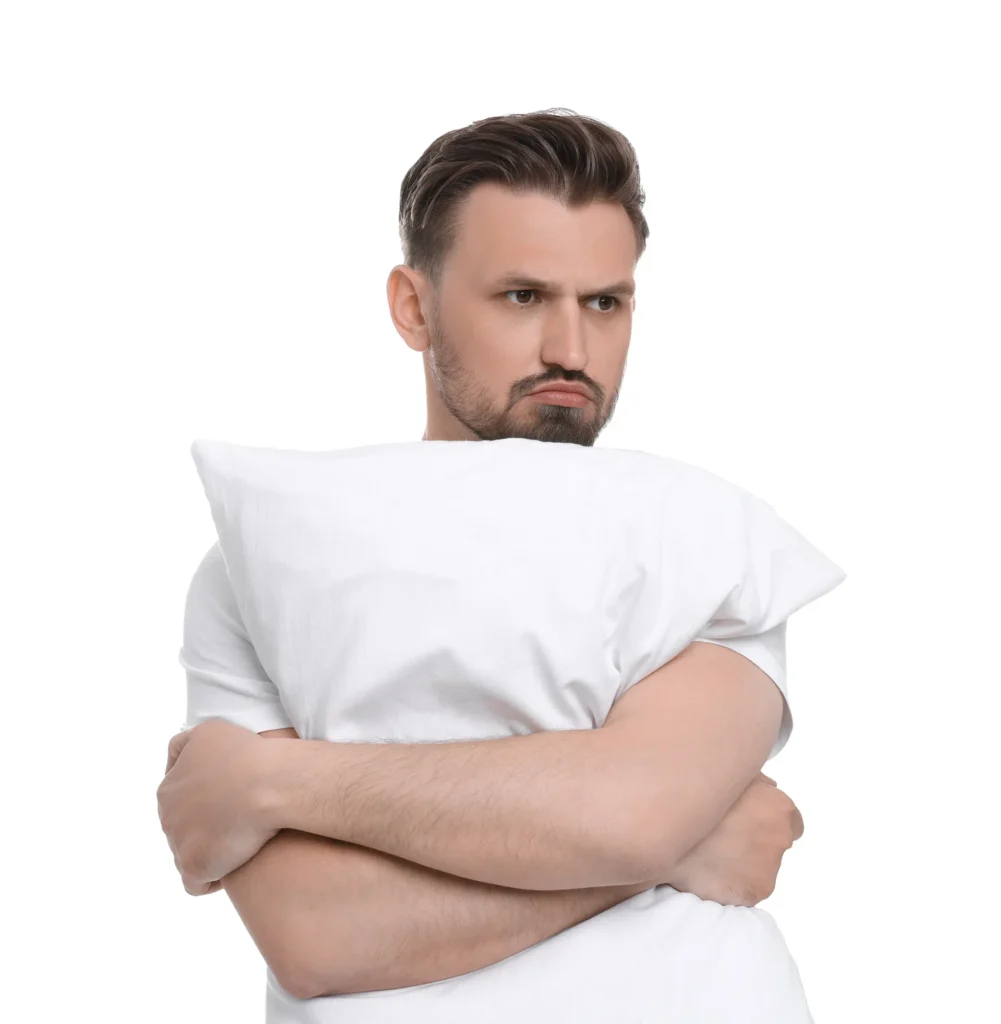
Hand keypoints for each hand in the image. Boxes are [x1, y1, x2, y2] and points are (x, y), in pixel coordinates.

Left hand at [157, 719, 279, 895]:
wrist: (267, 782)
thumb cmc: (246, 753)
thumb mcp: (209, 731)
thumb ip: (186, 745)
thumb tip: (178, 760)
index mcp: (168, 788)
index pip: (179, 800)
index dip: (207, 800)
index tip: (231, 798)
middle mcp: (167, 817)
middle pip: (184, 829)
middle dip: (207, 826)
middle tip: (240, 819)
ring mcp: (179, 844)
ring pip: (191, 855)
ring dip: (213, 850)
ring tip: (244, 841)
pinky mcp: (195, 867)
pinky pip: (197, 884)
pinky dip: (214, 878)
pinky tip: (237, 865)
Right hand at [661, 772, 803, 905]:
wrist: (665, 831)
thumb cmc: (695, 794)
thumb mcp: (728, 771)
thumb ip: (757, 780)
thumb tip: (773, 786)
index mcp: (779, 807)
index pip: (792, 820)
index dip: (769, 820)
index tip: (749, 821)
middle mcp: (780, 837)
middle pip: (776, 843)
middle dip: (756, 840)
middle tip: (726, 837)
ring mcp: (769, 868)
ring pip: (760, 866)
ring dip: (743, 861)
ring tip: (710, 852)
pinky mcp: (755, 891)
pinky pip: (746, 886)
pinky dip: (731, 881)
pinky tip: (709, 868)